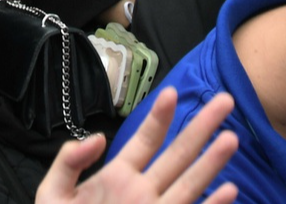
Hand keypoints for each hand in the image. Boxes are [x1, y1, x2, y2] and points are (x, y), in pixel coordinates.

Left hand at [34, 87, 238, 203]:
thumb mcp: (53, 194)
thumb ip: (69, 163)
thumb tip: (97, 138)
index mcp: (118, 176)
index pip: (145, 140)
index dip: (159, 117)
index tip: (171, 93)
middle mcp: (143, 191)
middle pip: (178, 153)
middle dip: (201, 127)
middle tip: (224, 100)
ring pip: (189, 183)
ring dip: (211, 162)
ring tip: (231, 138)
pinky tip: (229, 191)